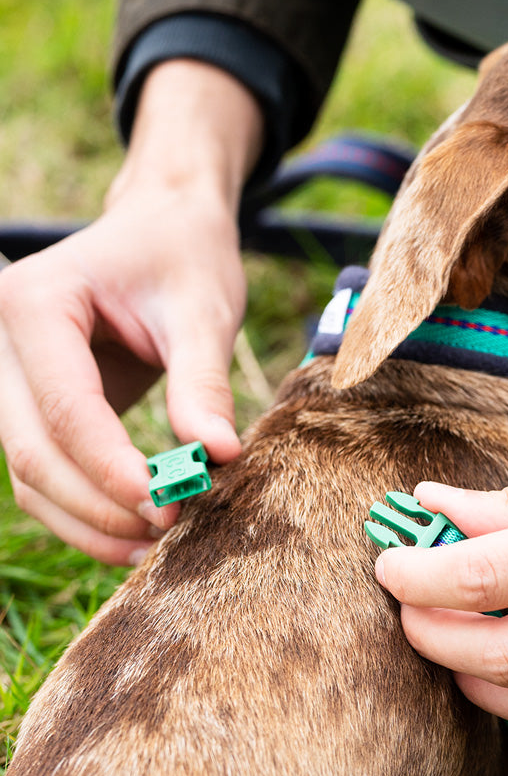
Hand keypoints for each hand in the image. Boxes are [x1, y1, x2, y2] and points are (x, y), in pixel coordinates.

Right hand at [0, 60, 261, 563]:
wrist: (165, 230)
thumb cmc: (184, 257)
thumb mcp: (203, 310)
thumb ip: (204, 382)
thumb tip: (218, 455)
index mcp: (36, 302)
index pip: (66, 405)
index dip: (111, 465)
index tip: (168, 503)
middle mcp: (2, 340)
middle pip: (33, 449)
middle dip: (99, 503)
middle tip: (169, 531)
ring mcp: (7, 377)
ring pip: (28, 473)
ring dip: (88, 521)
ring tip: (156, 545)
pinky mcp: (28, 406)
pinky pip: (42, 473)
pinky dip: (84, 510)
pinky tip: (135, 532)